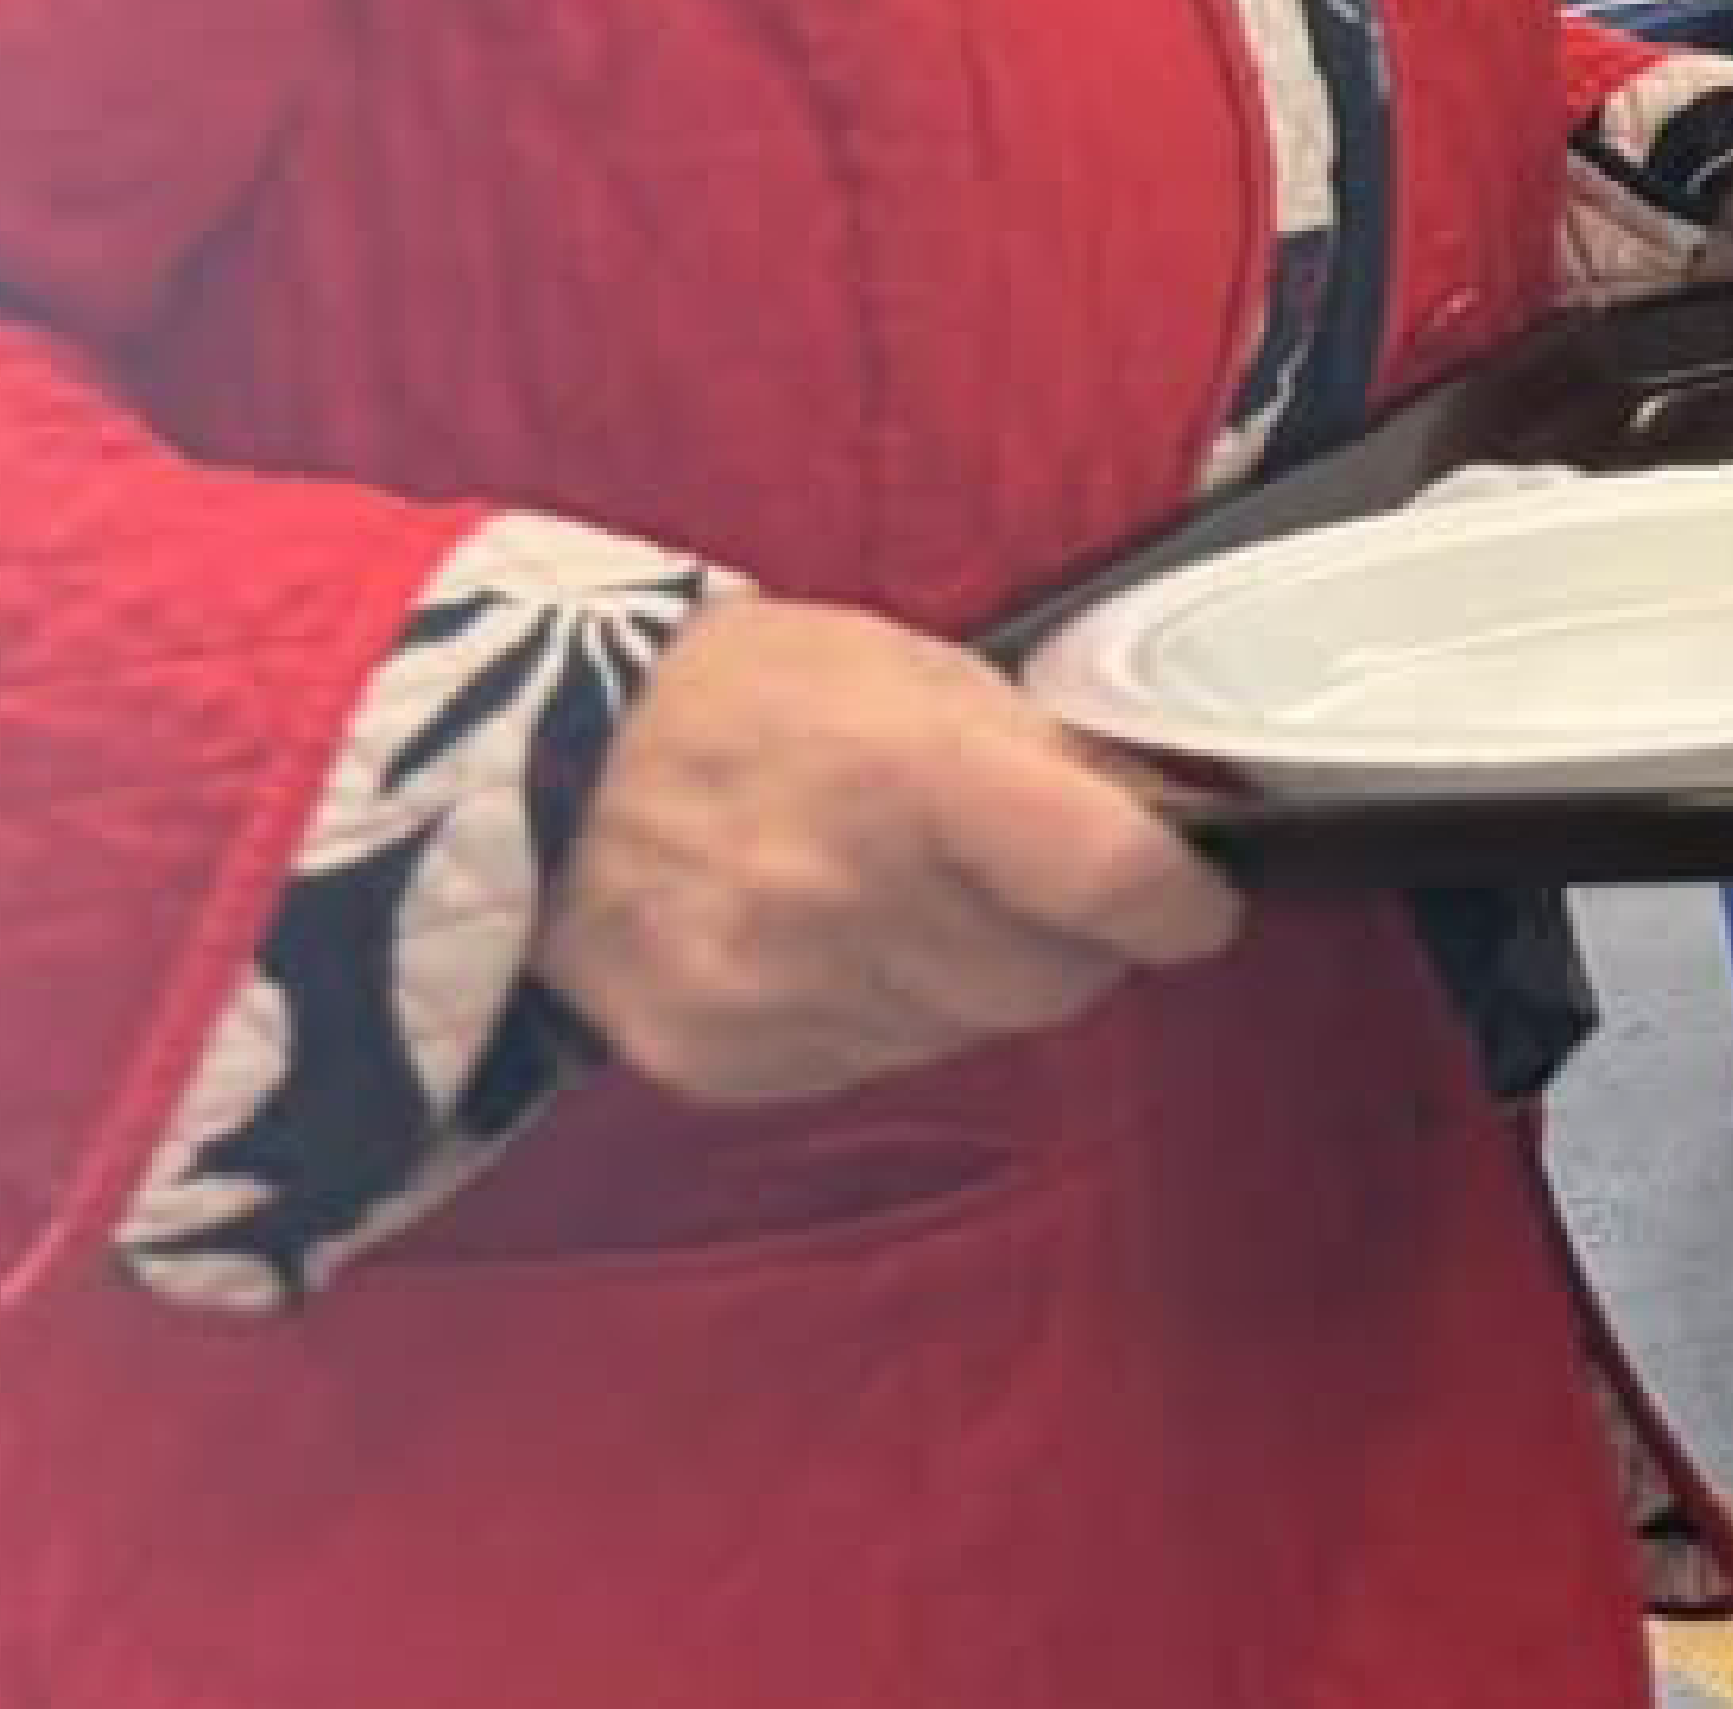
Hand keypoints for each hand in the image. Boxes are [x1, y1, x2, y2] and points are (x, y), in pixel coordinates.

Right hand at [532, 599, 1243, 1106]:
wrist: (534, 768)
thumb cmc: (741, 694)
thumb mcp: (914, 671)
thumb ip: (1043, 758)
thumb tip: (1161, 823)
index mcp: (915, 778)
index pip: (1112, 880)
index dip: (1181, 903)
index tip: (1198, 903)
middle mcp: (852, 902)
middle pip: (1053, 981)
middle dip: (1076, 943)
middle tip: (1043, 892)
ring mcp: (783, 996)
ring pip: (970, 1030)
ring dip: (978, 980)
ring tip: (913, 902)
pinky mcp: (728, 1062)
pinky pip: (874, 1061)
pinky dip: (887, 1015)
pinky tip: (836, 945)